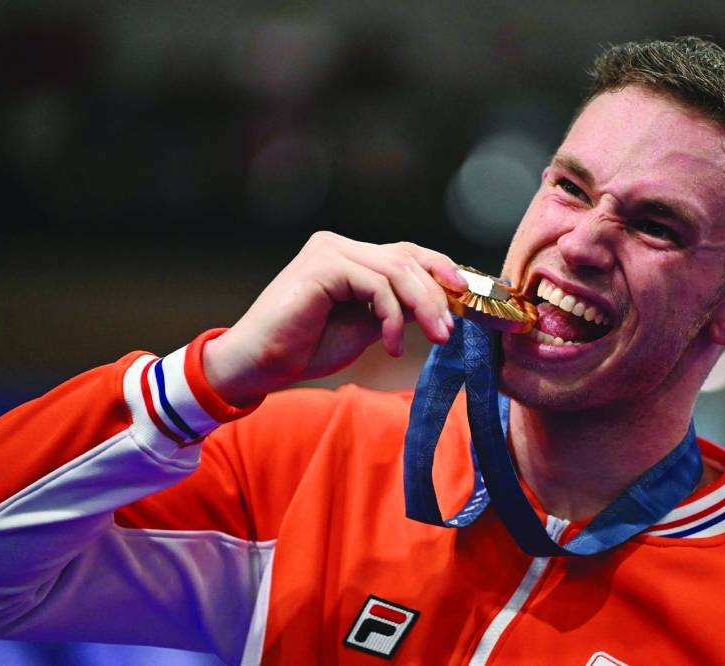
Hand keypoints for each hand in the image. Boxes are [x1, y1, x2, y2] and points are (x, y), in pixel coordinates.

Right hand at [202, 232, 466, 405]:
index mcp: (349, 256)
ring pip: (396, 270)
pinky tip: (389, 344)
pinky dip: (391, 315)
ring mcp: (329, 251)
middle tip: (449, 331)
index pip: (407, 253)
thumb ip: (396, 309)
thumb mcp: (365, 326)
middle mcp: (339, 245)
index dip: (441, 269)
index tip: (466, 294)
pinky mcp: (322, 265)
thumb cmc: (306, 347)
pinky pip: (375, 284)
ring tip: (434, 337)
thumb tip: (439, 304)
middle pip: (407, 259)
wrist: (258, 366)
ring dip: (422, 306)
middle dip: (437, 295)